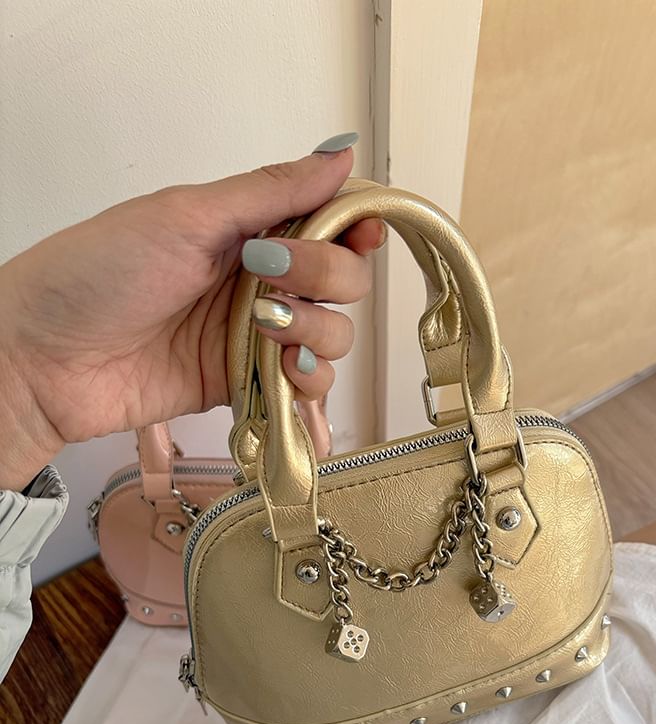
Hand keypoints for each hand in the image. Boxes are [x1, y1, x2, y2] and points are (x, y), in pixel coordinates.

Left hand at [0, 133, 382, 489]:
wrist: (45, 359)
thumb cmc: (98, 273)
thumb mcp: (187, 216)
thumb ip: (272, 191)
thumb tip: (341, 152)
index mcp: (247, 227)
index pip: (330, 222)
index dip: (355, 228)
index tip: (358, 236)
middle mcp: (259, 278)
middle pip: (344, 279)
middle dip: (326, 278)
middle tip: (273, 278)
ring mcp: (254, 333)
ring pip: (334, 334)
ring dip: (317, 332)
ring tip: (266, 331)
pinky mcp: (245, 383)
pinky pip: (306, 385)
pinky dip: (309, 382)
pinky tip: (283, 373)